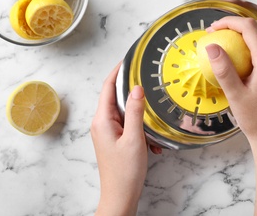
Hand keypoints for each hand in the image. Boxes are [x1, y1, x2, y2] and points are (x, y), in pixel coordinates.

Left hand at [91, 63, 160, 215]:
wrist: (120, 196)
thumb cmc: (125, 171)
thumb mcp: (134, 138)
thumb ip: (134, 111)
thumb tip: (136, 88)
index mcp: (102, 120)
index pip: (108, 87)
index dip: (117, 71)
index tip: (128, 60)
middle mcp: (102, 123)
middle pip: (116, 98)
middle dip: (134, 95)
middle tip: (149, 85)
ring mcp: (108, 132)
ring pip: (125, 113)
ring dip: (141, 117)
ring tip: (153, 127)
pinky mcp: (115, 139)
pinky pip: (129, 126)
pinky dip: (141, 129)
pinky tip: (152, 142)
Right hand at [205, 16, 256, 147]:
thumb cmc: (254, 119)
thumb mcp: (234, 95)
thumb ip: (223, 69)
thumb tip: (211, 46)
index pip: (250, 28)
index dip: (230, 22)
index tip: (214, 28)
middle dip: (238, 28)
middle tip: (218, 35)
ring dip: (250, 38)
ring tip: (232, 45)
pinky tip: (248, 61)